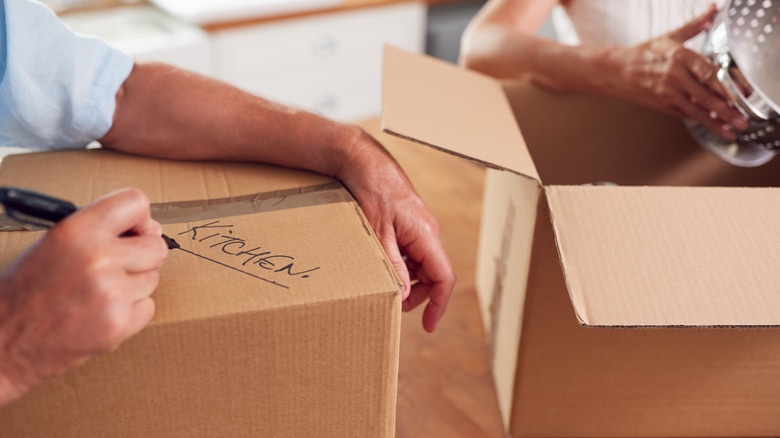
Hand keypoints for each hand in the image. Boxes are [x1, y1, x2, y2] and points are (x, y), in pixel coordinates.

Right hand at [0, 188, 166, 406]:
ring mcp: (112, 294)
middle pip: (156, 247)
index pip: (136, 202)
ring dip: (133, 285)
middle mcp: (98, 259)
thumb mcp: (54, 243)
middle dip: (143, 256)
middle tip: (119, 265)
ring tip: (97, 293)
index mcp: (77, 231)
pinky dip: (131, 312)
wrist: (2, 341)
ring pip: (152, 279)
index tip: (135, 229)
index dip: (140, 217)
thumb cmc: (25, 290)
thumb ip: (100, 230)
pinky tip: (101, 313)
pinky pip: (148, 307)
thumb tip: (151, 228)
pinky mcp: (119, 324)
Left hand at [337, 129, 455, 332]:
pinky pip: (411, 250)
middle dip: (418, 294)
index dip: (439, 304)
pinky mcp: (408, 221)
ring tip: (385, 284)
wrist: (362, 160)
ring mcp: (419, 226)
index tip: (427, 325)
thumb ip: (393, 266)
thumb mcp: (378, 235)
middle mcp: (428, 231)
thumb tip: (402, 295)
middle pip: (433, 273)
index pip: (444, 277)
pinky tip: (382, 263)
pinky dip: (401, 262)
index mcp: (426, 235)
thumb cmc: (371, 192)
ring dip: (407, 278)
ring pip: (421, 263)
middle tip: (394, 305)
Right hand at [604, 5, 748, 139]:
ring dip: (715, 123)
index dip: (725, 86)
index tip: (739, 95)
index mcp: (679, 57)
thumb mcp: (670, 37)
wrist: (616, 71)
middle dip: (725, 111)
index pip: (708, 73)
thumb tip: (712, 11)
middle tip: (740, 120)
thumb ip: (694, 25)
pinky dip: (699, 120)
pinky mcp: (662, 105)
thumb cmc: (643, 54)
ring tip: (729, 130)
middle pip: (705, 96)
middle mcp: (674, 76)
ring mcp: (667, 93)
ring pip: (696, 111)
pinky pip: (684, 114)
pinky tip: (712, 125)